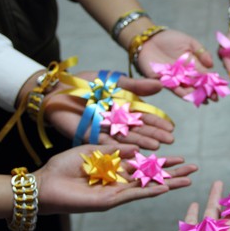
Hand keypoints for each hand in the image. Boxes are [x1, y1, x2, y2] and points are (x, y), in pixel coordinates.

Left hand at [35, 143, 195, 213]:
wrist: (44, 184)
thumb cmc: (62, 166)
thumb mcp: (91, 149)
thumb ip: (115, 148)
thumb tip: (136, 147)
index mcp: (115, 166)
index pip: (145, 163)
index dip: (163, 161)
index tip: (180, 157)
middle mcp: (120, 180)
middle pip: (153, 176)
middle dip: (173, 173)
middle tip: (194, 170)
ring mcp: (117, 191)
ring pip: (148, 186)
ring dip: (169, 183)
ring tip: (188, 180)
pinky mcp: (109, 200)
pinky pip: (134, 194)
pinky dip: (150, 191)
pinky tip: (166, 187)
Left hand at [44, 72, 173, 149]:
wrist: (58, 88)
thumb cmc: (86, 83)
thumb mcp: (114, 81)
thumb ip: (136, 85)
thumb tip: (161, 85)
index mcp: (123, 108)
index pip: (144, 117)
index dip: (157, 122)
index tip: (171, 128)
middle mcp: (116, 121)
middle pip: (138, 129)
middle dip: (154, 135)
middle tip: (169, 141)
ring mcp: (105, 130)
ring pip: (126, 137)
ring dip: (141, 142)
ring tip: (156, 147)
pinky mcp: (91, 136)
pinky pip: (107, 143)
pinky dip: (120, 146)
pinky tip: (134, 150)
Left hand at [136, 28, 214, 98]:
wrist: (150, 39)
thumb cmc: (170, 39)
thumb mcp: (189, 41)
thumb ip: (201, 51)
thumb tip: (211, 64)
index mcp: (193, 65)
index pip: (204, 76)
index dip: (212, 82)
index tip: (220, 88)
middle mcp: (185, 75)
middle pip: (197, 85)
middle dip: (206, 92)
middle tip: (215, 99)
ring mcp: (174, 79)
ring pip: (186, 88)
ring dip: (195, 95)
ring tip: (204, 100)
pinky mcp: (162, 80)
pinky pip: (172, 87)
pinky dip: (180, 92)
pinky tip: (188, 96)